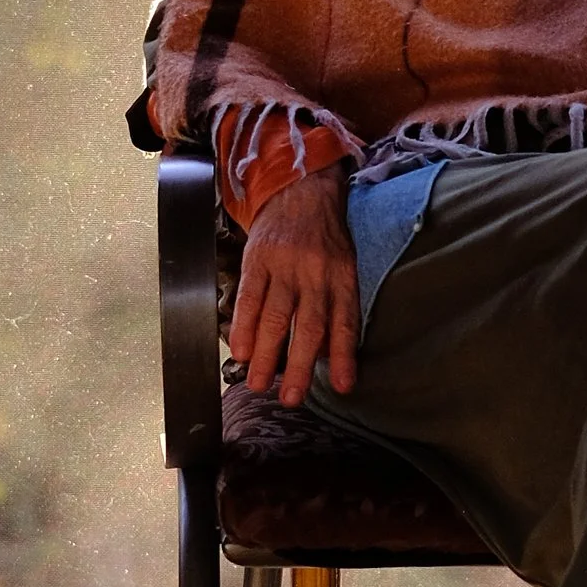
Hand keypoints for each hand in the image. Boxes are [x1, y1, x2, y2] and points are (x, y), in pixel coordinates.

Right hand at [234, 164, 359, 405]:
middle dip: (300, 365)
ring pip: (276, 315)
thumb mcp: (343, 266)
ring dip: (267, 353)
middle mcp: (316, 272)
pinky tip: (240, 350)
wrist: (300, 188)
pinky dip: (244, 325)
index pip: (345, 321)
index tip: (343, 387)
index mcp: (342, 276)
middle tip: (291, 399)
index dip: (345, 355)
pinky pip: (250, 296)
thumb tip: (331, 356)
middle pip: (309, 325)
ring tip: (259, 383)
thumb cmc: (324, 238)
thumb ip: (338, 307)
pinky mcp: (258, 258)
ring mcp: (285, 265)